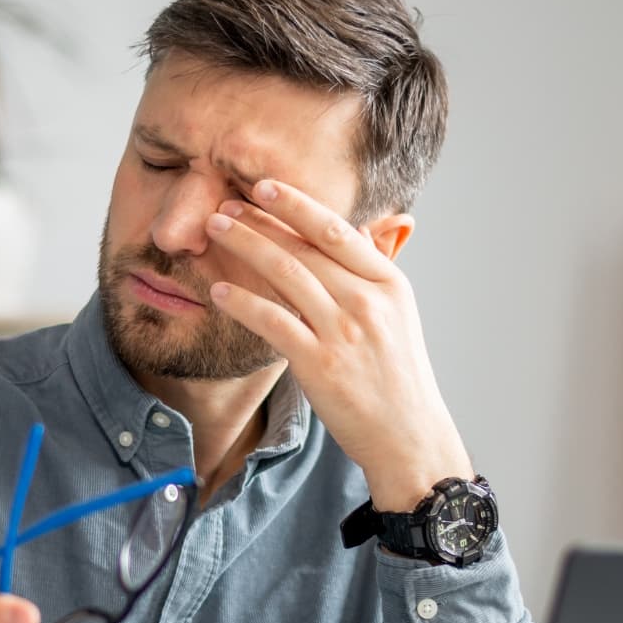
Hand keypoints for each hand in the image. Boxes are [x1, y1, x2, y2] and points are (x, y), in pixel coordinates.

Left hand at [204, 179, 470, 510]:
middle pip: (304, 247)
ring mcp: (343, 332)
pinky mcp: (319, 365)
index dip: (296, 204)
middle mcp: (367, 301)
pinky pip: (272, 322)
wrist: (408, 436)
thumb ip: (371, 272)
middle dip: (260, 220)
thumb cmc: (397, 376)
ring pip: (285, 274)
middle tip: (223, 204)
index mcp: (388, 283)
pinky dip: (243, 302)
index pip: (336, 230)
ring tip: (215, 231)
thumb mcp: (397, 314)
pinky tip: (219, 291)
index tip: (264, 185)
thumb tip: (353, 231)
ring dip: (245, 246)